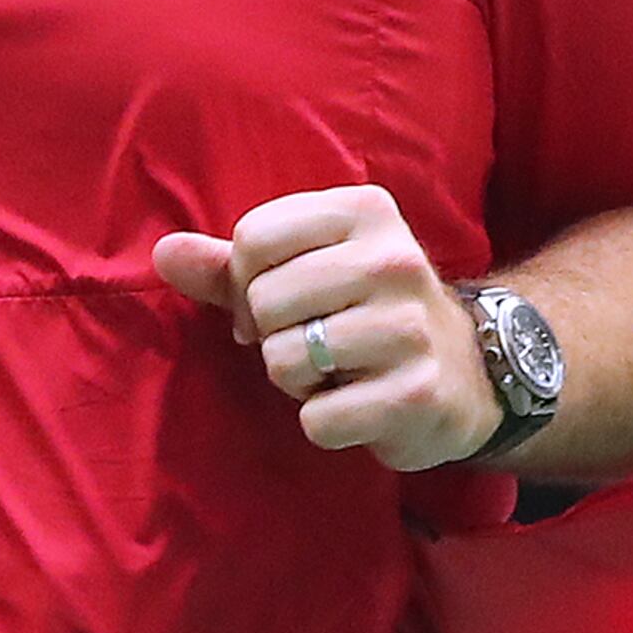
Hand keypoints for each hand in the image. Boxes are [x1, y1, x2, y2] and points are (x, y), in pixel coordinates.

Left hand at [155, 186, 495, 472]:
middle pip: (264, 300)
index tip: (286, 300)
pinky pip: (316, 420)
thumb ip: (229, 265)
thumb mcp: (305, 270)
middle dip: (273, 333)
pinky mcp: (417, 394)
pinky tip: (360, 404)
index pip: (253, 239)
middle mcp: (394, 260)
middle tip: (315, 340)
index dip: (248, 281)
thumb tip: (164, 254)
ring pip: (284, 360)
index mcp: (364, 210)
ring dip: (297, 380)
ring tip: (338, 370)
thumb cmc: (365, 311)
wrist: (468, 371)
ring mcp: (410, 328)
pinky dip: (324, 422)